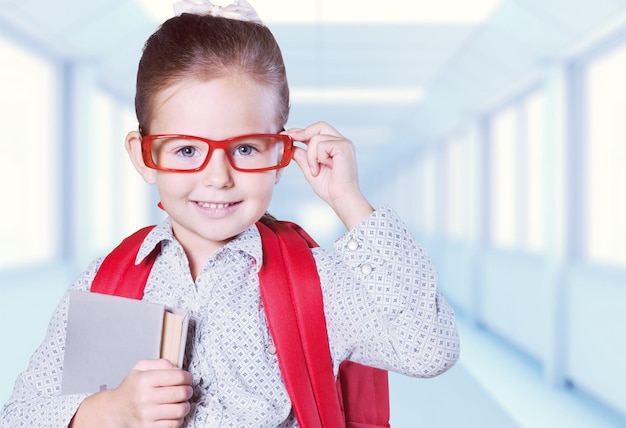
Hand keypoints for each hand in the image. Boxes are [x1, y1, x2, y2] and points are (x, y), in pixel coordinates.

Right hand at [70, 359, 192, 427]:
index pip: (178, 376)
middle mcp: (145, 397)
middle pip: (182, 393)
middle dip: (188, 390)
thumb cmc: (131, 387)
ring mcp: (147, 414)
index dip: (188, 377)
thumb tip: (179, 370)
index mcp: (144, 379)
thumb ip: (162, 363)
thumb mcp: (141, 367)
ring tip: (181, 401)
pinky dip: (178, 418)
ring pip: (180, 410)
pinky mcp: (149, 427)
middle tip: (186, 389)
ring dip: (185, 405)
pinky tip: (173, 412)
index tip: (188, 378)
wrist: (116, 409)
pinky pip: (174, 424)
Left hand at [285, 122, 373, 229]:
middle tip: (290, 140)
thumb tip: (290, 146)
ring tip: (315, 170)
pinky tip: (324, 167)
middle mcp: (341, 142)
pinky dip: (318, 157)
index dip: (301, 131)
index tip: (286, 135)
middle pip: (319, 126)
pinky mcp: (344, 147)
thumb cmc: (330, 188)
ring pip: (316, 138)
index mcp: (334, 146)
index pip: (317, 131)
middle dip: (302, 133)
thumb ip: (302, 156)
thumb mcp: (310, 169)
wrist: (341, 199)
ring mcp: (344, 143)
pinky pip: (322, 144)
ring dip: (310, 156)